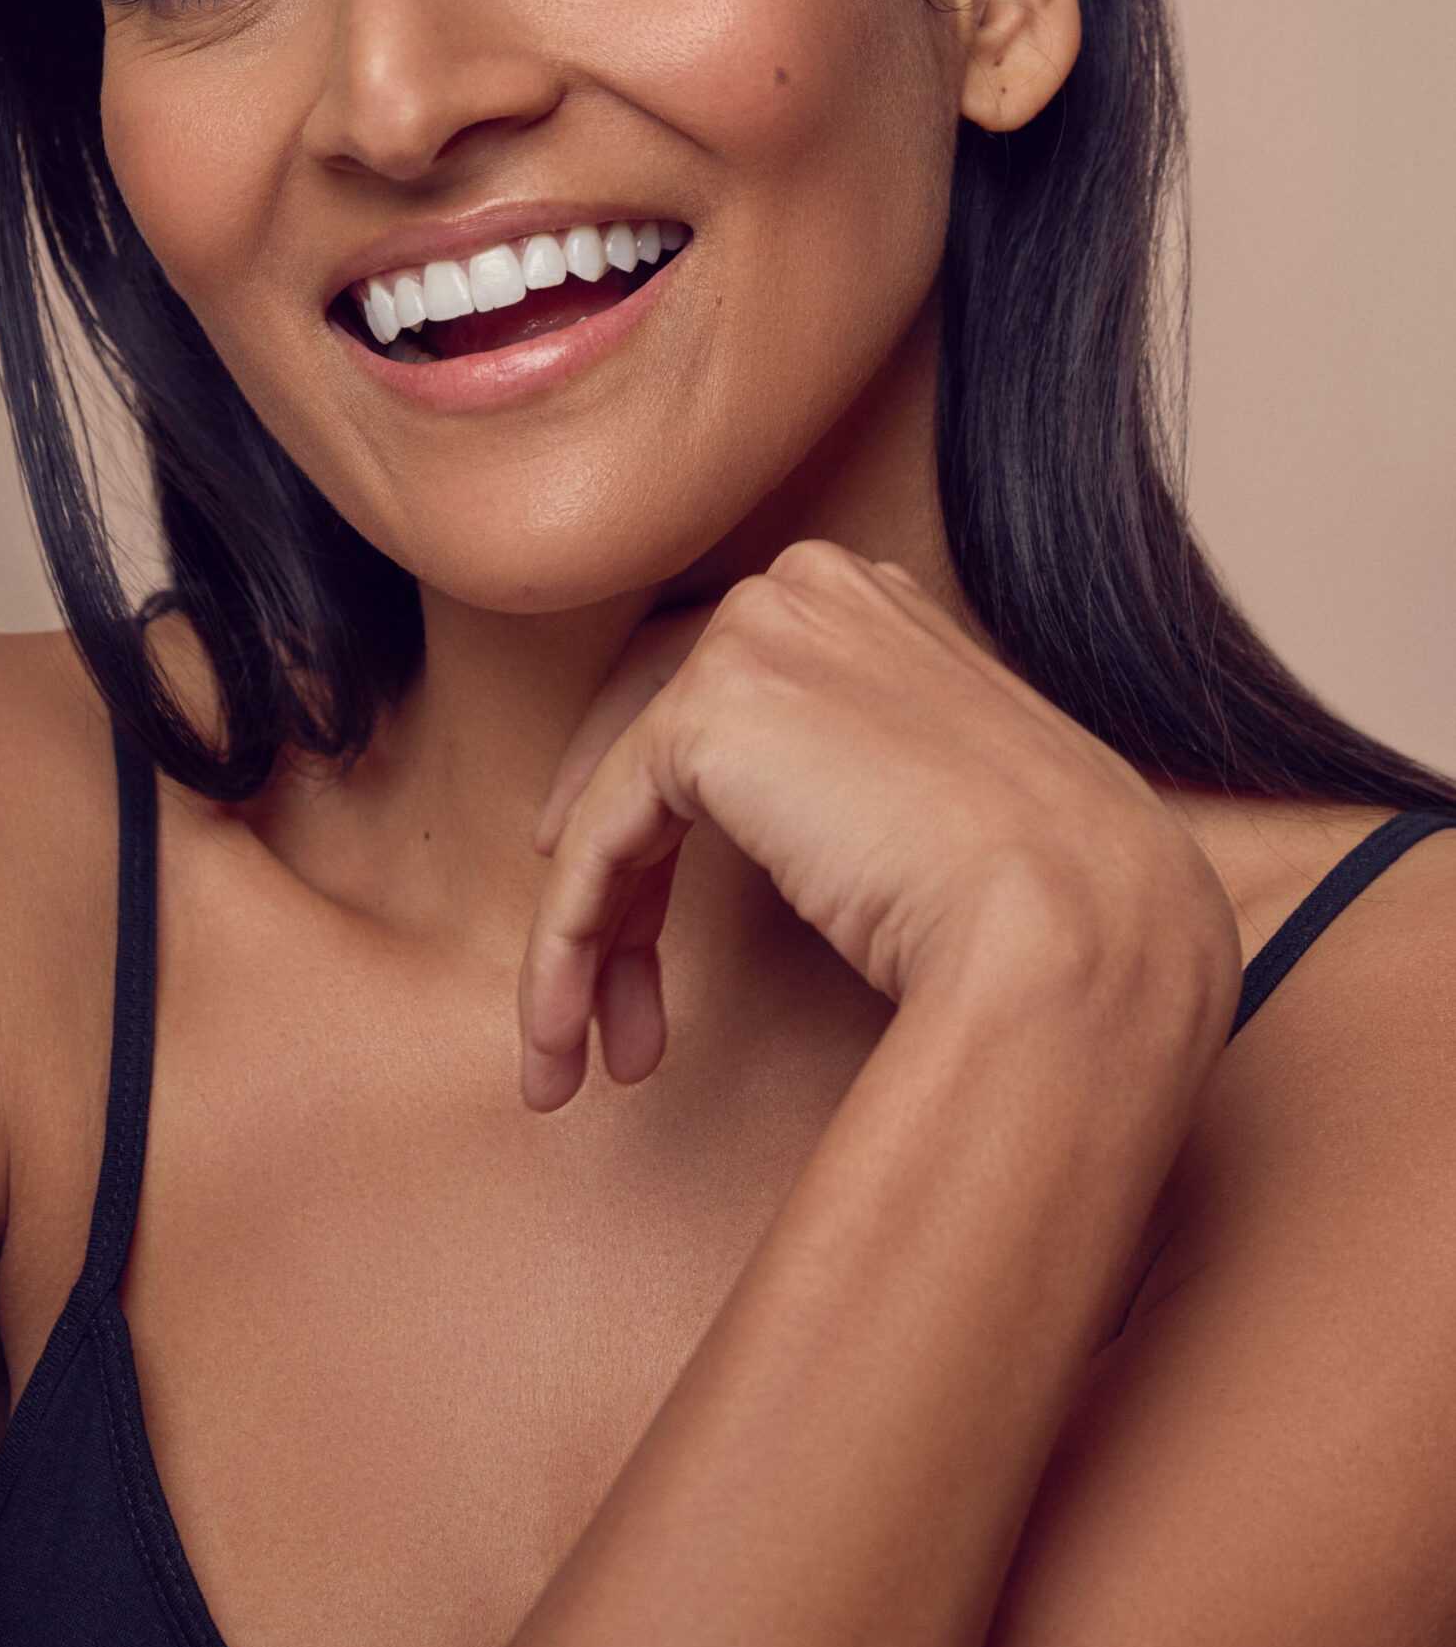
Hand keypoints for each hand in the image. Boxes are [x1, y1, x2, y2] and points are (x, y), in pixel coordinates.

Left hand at [518, 541, 1235, 1110]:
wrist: (1079, 928)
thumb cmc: (1052, 899)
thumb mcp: (950, 802)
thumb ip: (861, 776)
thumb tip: (798, 830)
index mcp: (876, 601)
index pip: (725, 695)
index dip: (664, 814)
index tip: (641, 921)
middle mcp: (808, 591)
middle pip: (657, 741)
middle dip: (623, 887)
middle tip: (615, 1010)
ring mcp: (756, 639)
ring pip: (620, 799)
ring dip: (589, 938)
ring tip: (578, 1056)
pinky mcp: (708, 714)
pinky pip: (599, 839)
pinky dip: (570, 939)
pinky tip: (566, 1031)